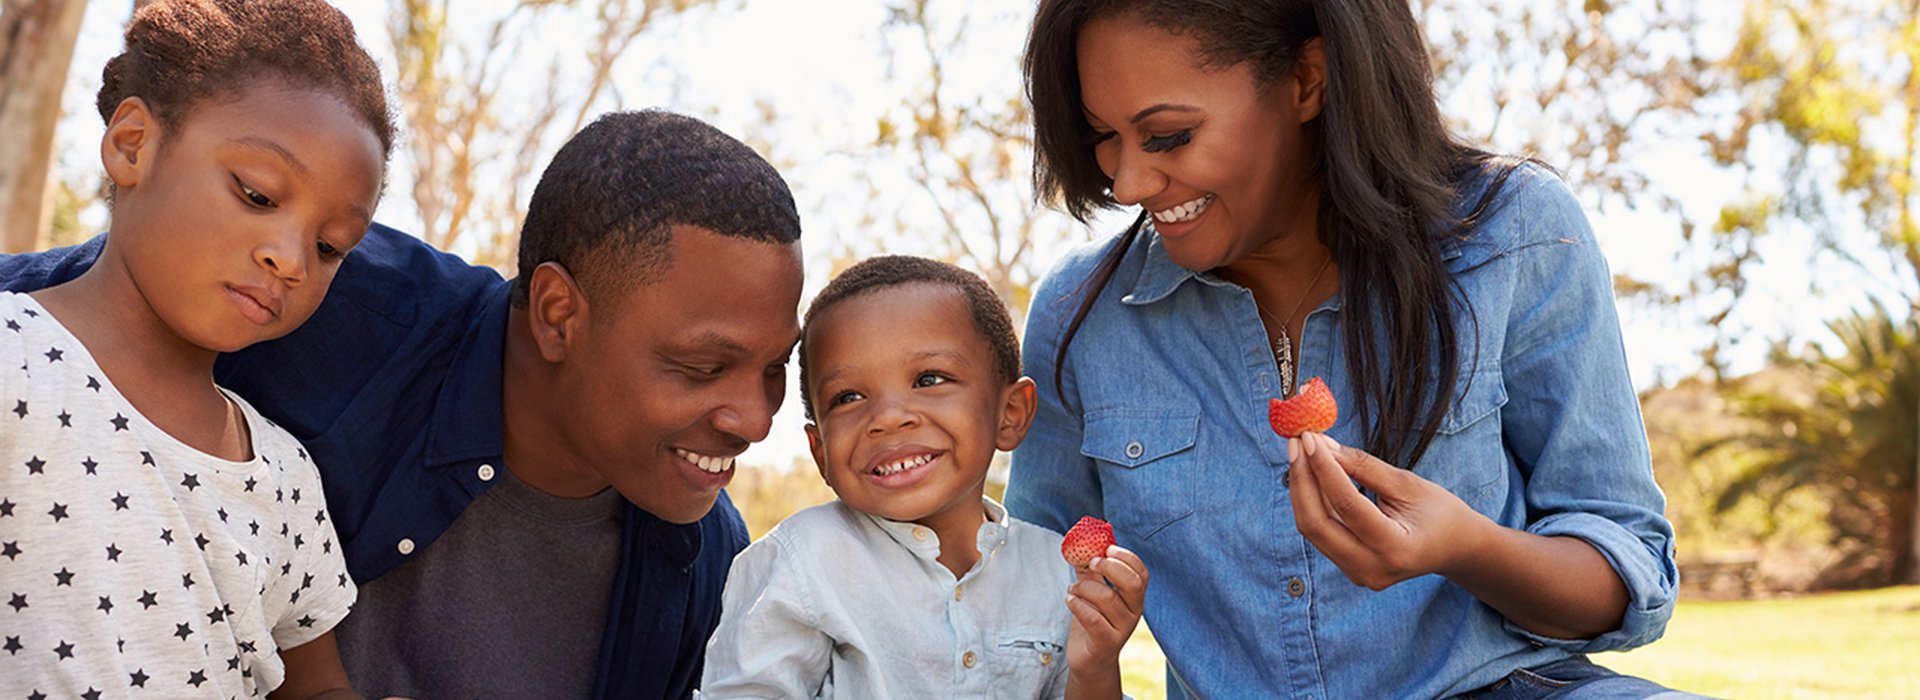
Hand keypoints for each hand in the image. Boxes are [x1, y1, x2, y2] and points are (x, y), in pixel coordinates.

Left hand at [1065, 545, 1147, 675]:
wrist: (1090, 660)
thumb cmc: (1093, 623)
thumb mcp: (1093, 594)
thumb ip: (1091, 572)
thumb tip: (1080, 546)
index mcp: (1134, 598)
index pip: (1142, 574)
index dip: (1127, 557)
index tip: (1108, 549)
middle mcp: (1134, 612)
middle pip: (1132, 583)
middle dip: (1110, 568)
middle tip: (1092, 564)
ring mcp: (1122, 629)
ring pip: (1107, 598)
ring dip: (1084, 587)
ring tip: (1072, 589)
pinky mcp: (1107, 642)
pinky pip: (1093, 619)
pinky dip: (1077, 605)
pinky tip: (1069, 601)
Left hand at [1288, 432, 1493, 589]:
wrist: (1456, 548)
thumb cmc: (1440, 512)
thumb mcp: (1408, 484)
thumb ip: (1364, 467)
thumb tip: (1324, 446)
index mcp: (1396, 548)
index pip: (1347, 504)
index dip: (1324, 468)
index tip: (1309, 438)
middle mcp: (1372, 568)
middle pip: (1316, 523)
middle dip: (1302, 479)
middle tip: (1296, 443)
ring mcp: (1358, 574)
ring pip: (1312, 528)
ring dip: (1302, 488)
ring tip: (1300, 452)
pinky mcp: (1349, 568)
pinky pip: (1321, 533)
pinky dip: (1312, 502)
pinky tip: (1311, 474)